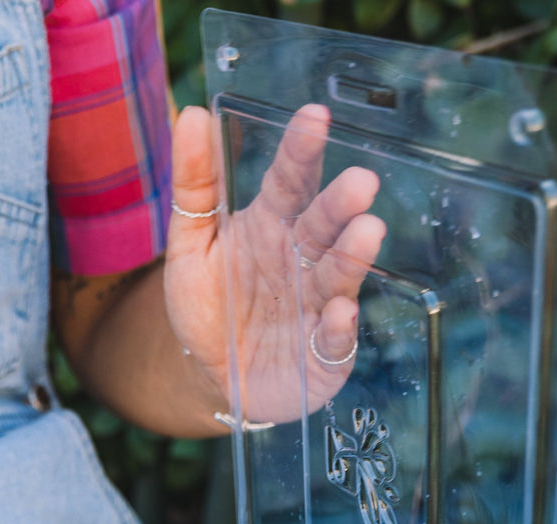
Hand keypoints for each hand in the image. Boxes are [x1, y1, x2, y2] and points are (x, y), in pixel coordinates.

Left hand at [165, 103, 386, 425]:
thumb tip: (192, 114)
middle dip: (342, 204)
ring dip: (352, 257)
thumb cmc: (209, 307)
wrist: (212, 376)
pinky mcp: (324, 354)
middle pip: (323, 226)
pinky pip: (335, 341)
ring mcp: (318, 306)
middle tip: (360, 182)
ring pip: (338, 277)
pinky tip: (340, 312)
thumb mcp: (189, 246)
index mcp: (272, 226)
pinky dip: (339, 329)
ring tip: (366, 232)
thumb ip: (194, 185)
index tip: (314, 117)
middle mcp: (302, 261)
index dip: (301, 151)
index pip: (289, 181)